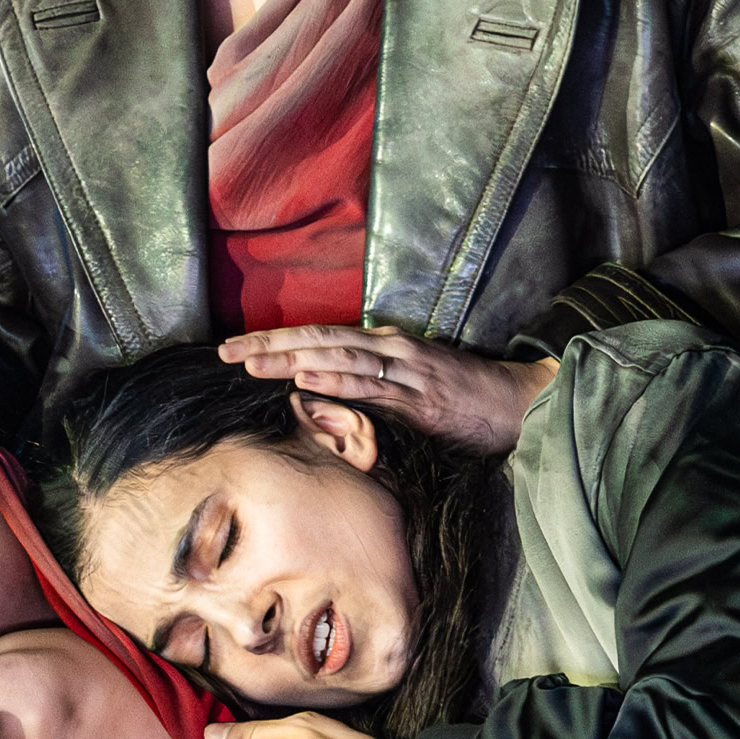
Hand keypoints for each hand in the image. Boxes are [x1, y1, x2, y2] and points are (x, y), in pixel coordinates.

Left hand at [216, 323, 559, 451]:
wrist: (514, 402)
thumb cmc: (462, 397)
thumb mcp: (408, 384)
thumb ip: (368, 385)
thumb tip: (321, 393)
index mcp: (382, 344)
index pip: (318, 336)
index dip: (276, 339)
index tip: (236, 347)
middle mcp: (388, 348)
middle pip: (317, 339)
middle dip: (269, 344)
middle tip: (225, 351)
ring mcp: (403, 371)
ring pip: (336, 358)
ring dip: (291, 360)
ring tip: (251, 364)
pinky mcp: (418, 397)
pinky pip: (371, 387)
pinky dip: (336, 382)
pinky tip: (306, 381)